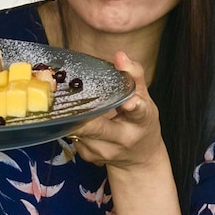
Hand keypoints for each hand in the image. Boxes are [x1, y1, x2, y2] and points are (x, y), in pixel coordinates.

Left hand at [70, 51, 163, 168]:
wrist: (139, 159)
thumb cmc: (140, 124)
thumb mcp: (145, 98)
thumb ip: (134, 75)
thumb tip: (120, 55)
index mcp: (140, 121)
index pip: (139, 113)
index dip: (133, 107)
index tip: (129, 103)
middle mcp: (122, 140)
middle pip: (97, 128)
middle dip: (82, 116)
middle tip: (69, 102)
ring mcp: (103, 151)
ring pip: (79, 131)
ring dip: (72, 117)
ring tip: (70, 105)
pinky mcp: (88, 156)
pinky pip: (73, 136)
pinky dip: (71, 125)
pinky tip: (76, 118)